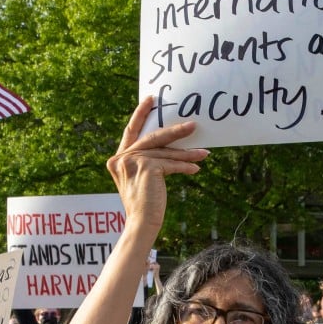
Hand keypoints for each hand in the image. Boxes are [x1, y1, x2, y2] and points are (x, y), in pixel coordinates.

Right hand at [105, 97, 207, 236]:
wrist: (141, 223)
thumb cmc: (145, 203)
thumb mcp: (142, 177)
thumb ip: (148, 161)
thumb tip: (173, 148)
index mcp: (118, 158)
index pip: (130, 131)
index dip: (141, 114)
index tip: (151, 100)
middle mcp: (121, 158)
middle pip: (153, 138)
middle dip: (175, 131)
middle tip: (193, 125)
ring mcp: (132, 163)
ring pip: (165, 152)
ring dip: (188, 153)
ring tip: (204, 153)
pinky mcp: (146, 169)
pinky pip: (171, 164)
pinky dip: (185, 166)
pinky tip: (196, 169)